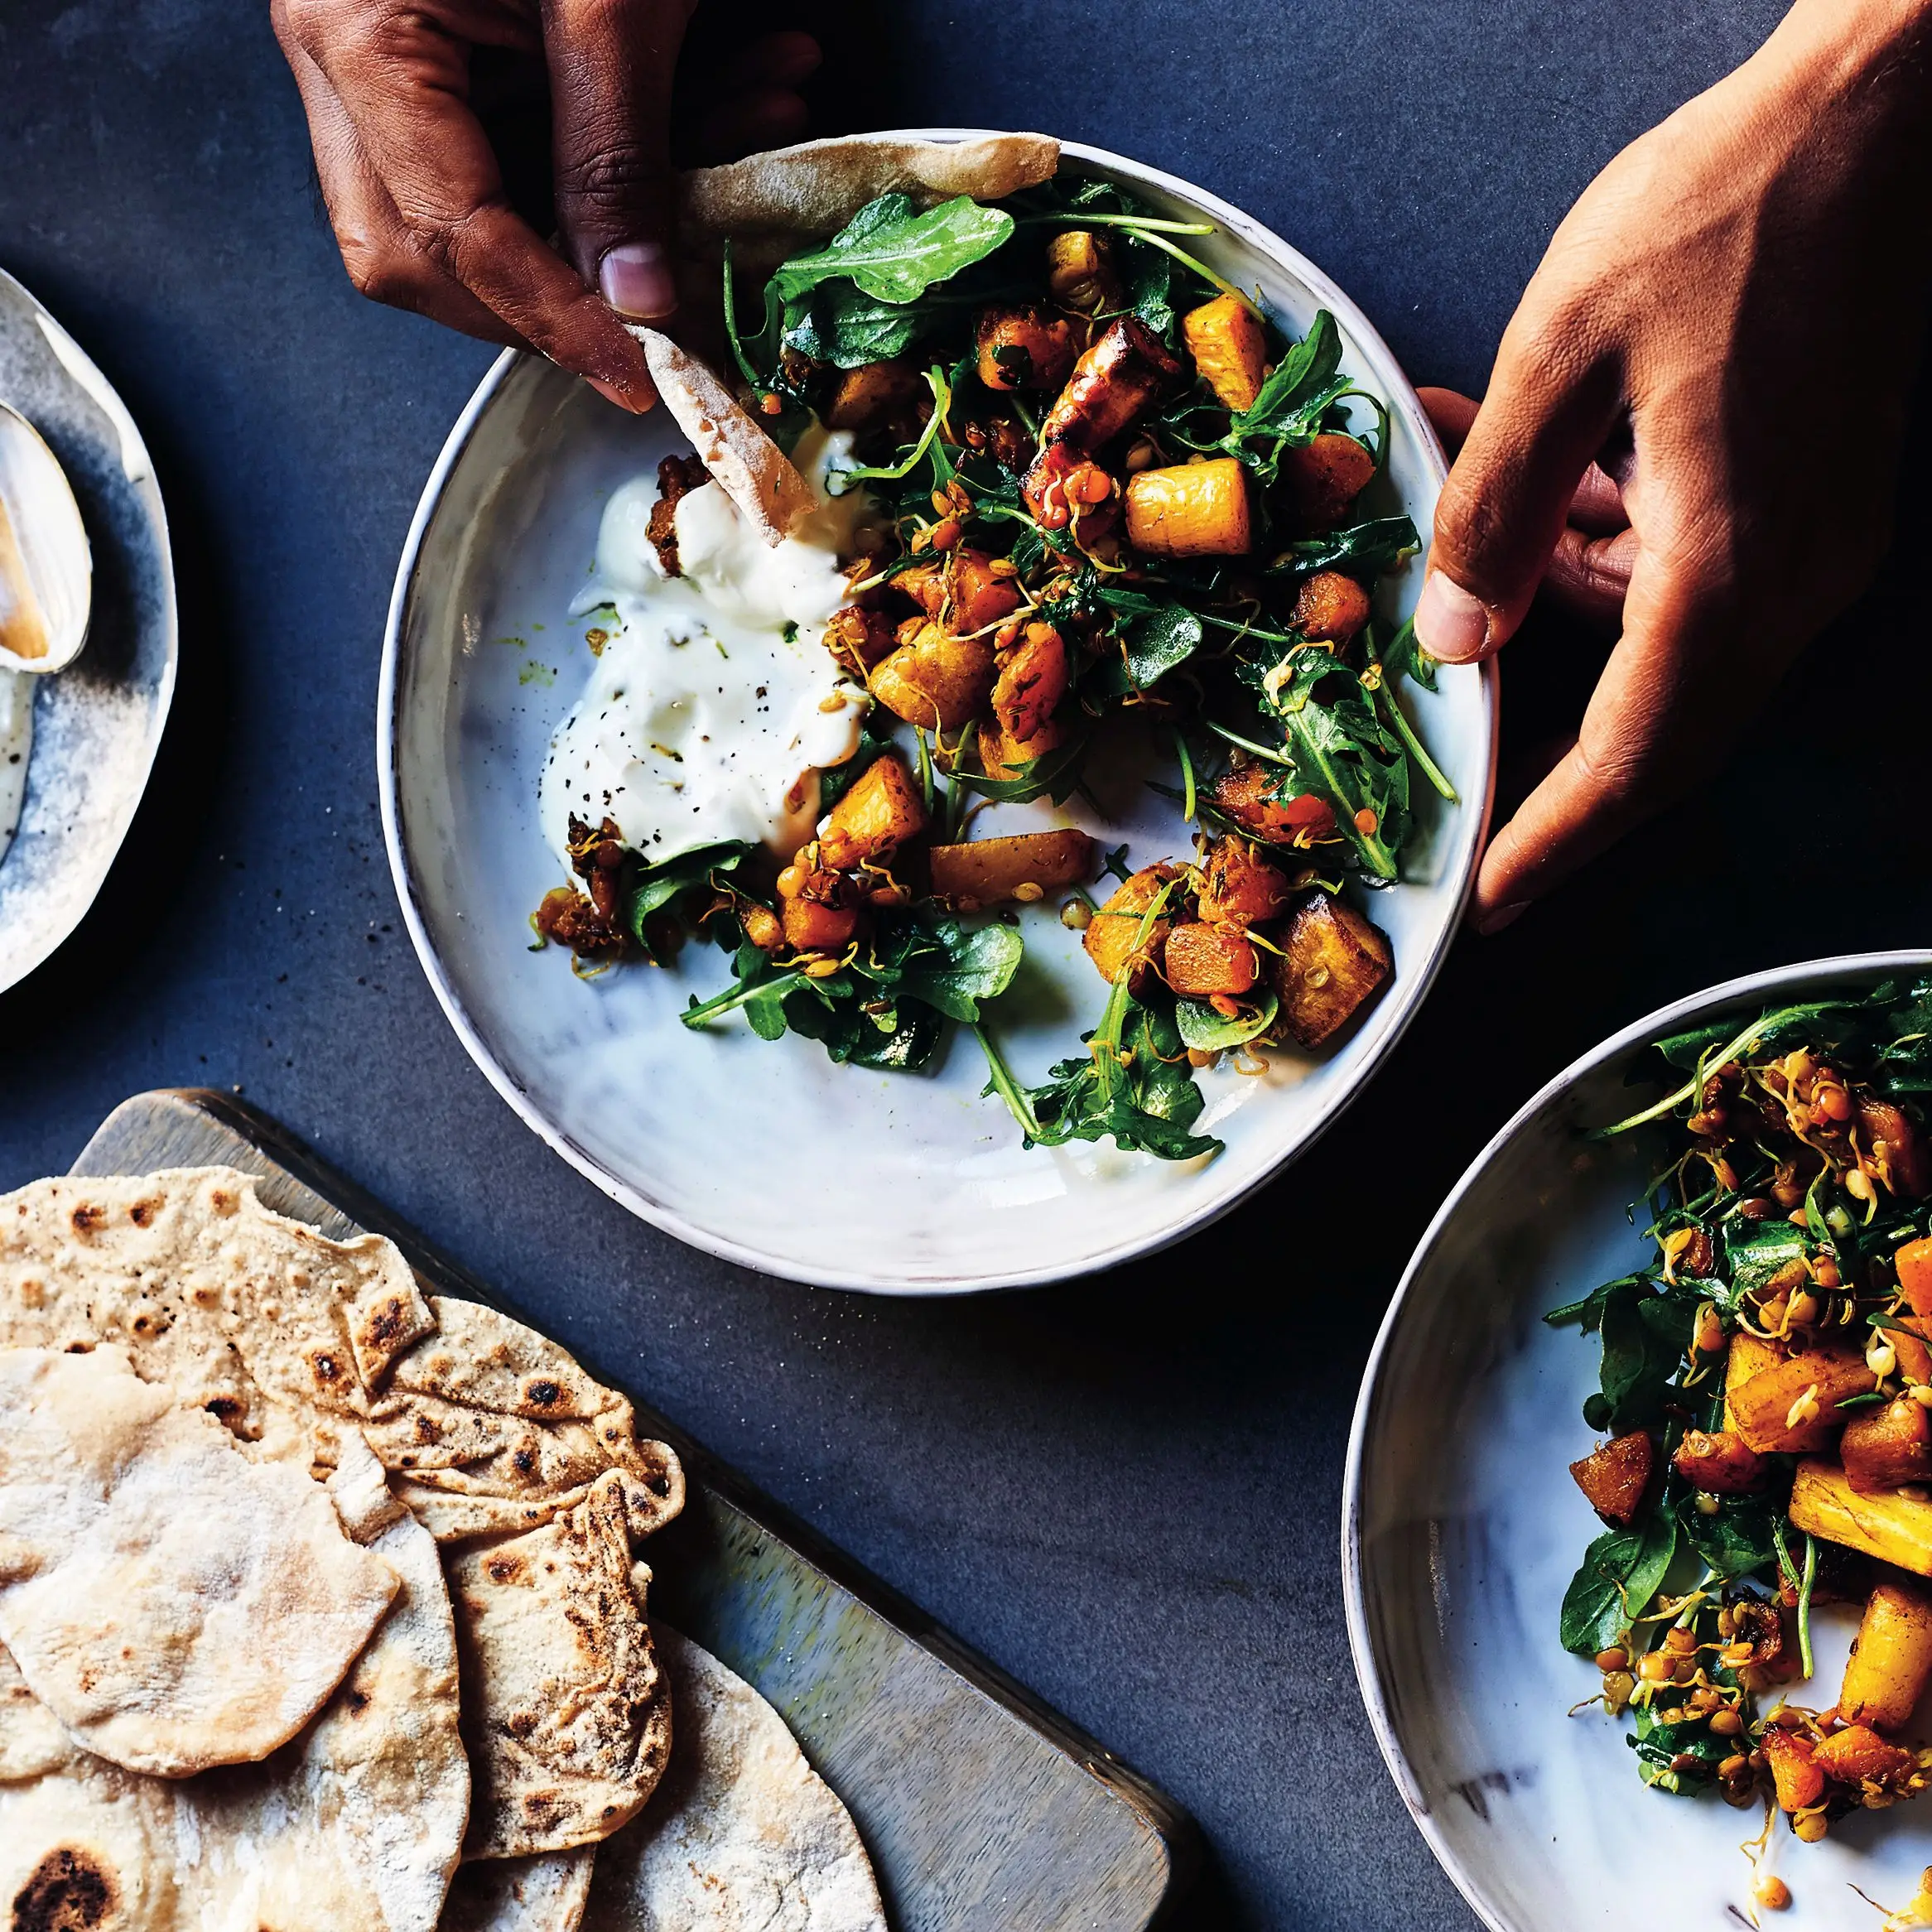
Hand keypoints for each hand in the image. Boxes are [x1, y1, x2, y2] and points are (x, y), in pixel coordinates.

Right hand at [272, 0, 818, 410]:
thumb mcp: (611, 0)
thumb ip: (617, 156)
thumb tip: (635, 298)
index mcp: (359, 31)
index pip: (447, 235)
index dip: (550, 322)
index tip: (640, 373)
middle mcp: (343, 52)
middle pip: (419, 250)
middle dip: (548, 300)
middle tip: (657, 313)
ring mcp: (384, 49)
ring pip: (477, 207)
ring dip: (619, 214)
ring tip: (744, 149)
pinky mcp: (447, 39)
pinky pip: (524, 140)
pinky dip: (636, 145)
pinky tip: (740, 101)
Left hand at [1413, 0, 1931, 931]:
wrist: (1880, 108)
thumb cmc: (1725, 209)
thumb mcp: (1560, 353)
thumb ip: (1495, 510)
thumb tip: (1453, 637)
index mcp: (1731, 562)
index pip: (1630, 756)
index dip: (1552, 840)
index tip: (1489, 903)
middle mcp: (1792, 578)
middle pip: (1660, 735)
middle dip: (1554, 774)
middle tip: (1466, 795)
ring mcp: (1815, 541)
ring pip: (1668, 653)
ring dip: (1560, 622)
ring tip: (1468, 548)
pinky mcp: (1812, 499)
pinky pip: (1697, 582)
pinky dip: (1610, 566)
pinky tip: (1551, 495)